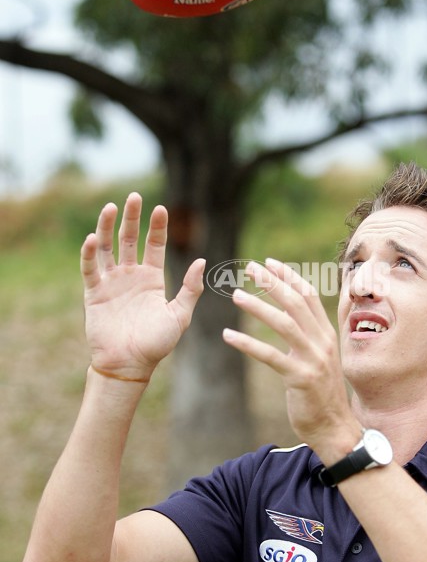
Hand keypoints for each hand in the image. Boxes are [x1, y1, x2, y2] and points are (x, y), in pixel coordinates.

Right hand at [80, 193, 204, 380]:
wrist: (130, 364)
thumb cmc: (157, 344)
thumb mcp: (180, 315)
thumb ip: (190, 288)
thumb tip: (202, 260)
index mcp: (152, 279)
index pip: (154, 245)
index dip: (157, 227)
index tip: (161, 208)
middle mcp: (130, 276)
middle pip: (129, 239)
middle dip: (131, 217)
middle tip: (133, 196)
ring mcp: (111, 283)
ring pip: (107, 247)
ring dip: (106, 227)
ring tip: (110, 207)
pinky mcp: (94, 293)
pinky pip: (90, 269)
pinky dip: (90, 253)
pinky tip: (92, 237)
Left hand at [223, 259, 359, 452]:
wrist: (334, 426)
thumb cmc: (321, 392)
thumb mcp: (320, 358)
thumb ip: (309, 337)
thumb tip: (293, 316)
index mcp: (326, 334)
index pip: (309, 295)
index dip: (289, 276)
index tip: (269, 262)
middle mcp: (322, 342)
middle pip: (296, 302)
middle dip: (273, 282)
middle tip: (250, 268)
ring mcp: (313, 359)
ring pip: (284, 324)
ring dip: (259, 307)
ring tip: (236, 295)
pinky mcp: (300, 378)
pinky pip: (270, 356)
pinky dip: (248, 344)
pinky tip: (229, 336)